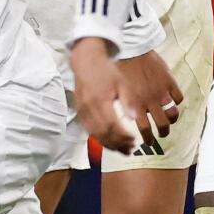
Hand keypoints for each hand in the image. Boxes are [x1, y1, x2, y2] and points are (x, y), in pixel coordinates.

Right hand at [69, 38, 141, 152]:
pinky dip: (101, 139)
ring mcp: (82, 111)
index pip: (112, 124)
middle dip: (118, 143)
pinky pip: (90, 131)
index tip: (134, 140)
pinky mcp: (79, 113)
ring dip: (110, 145)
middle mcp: (89, 107)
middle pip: (103, 133)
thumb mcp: (121, 82)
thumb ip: (128, 100)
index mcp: (100, 99)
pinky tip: (111, 143)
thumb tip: (134, 118)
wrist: (86, 63)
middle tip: (131, 148)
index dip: (123, 136)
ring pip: (95, 135)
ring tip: (123, 150)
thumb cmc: (106, 72)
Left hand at [115, 50, 184, 150]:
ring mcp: (162, 92)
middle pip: (163, 126)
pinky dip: (177, 101)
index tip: (149, 141)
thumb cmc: (120, 68)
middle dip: (162, 133)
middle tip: (160, 134)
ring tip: (170, 120)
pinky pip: (179, 98)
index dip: (149, 138)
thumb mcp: (118, 90)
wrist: (130, 48)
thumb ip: (124, 105)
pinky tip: (172, 100)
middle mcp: (150, 102)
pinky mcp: (170, 82)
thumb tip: (126, 118)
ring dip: (172, 120)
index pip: (145, 130)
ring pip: (173, 114)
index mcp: (136, 105)